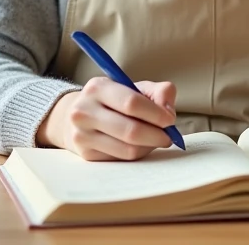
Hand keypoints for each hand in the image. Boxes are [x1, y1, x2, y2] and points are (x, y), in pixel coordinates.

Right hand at [37, 77, 177, 160]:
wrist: (78, 116)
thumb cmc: (113, 101)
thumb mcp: (133, 87)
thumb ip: (158, 92)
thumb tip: (168, 111)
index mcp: (98, 88)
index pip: (132, 103)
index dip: (156, 114)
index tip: (170, 120)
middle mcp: (85, 111)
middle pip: (131, 131)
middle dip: (157, 135)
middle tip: (168, 136)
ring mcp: (82, 135)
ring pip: (128, 149)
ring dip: (149, 147)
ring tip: (154, 140)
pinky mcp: (86, 154)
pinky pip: (122, 159)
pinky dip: (137, 154)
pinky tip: (139, 145)